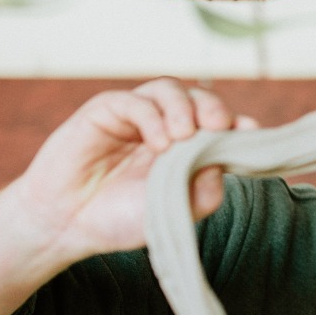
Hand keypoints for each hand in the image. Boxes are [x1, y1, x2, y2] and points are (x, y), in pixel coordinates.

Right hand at [4, 79, 256, 264]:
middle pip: (198, 99)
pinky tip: (158, 142)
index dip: (236, 124)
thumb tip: (225, 163)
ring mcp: (135, 117)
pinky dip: (152, 116)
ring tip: (185, 136)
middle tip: (219, 126)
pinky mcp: (106, 111)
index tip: (251, 131)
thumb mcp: (173, 212)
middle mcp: (163, 128)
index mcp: (184, 150)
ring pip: (169, 90)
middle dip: (214, 108)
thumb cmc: (119, 219)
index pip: (218, 125)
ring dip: (184, 107)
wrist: (65, 224)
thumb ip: (204, 191)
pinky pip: (135, 101)